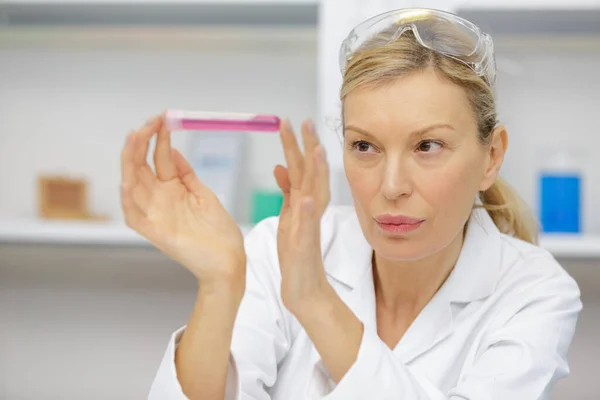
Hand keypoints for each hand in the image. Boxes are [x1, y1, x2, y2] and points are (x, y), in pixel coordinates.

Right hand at [120, 113, 245, 289]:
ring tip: (135, 137)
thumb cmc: (219, 232)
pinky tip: (127, 182)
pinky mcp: (156, 233)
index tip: (164, 118)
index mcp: (171, 190)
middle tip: (150, 122)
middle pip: (140, 166)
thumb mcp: (204, 195)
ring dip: (131, 161)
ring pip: (133, 184)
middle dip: (142, 142)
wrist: (229, 262)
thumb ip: (187, 175)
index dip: (159, 138)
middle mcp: (159, 200)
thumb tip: (175, 151)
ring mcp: (155, 215)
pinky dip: (128, 200)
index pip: (158, 158)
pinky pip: (134, 216)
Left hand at [273, 119, 331, 313]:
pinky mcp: (305, 245)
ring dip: (317, 173)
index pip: (299, 168)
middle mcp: (308, 210)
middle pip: (310, 174)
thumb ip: (286, 191)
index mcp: (302, 202)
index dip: (294, 145)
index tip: (289, 121)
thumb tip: (280, 166)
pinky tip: (305, 198)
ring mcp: (308, 227)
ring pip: (315, 194)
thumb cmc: (296, 252)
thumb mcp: (287, 216)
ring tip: (316, 150)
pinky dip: (306, 212)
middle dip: (308, 147)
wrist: (304, 288)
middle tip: (305, 122)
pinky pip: (307, 226)